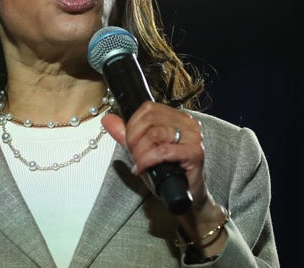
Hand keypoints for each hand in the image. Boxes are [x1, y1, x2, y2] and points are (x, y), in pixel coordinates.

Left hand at [102, 102, 227, 244]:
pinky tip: (142, 169)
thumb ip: (125, 134)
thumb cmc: (168, 172)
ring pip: (155, 134)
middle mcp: (188, 124)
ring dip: (140, 151)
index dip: (132, 124)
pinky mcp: (195, 153)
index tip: (130, 142)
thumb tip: (108, 119)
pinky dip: (147, 160)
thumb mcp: (142, 150)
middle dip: (134, 138)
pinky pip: (163, 151)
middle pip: (150, 119)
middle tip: (134, 155)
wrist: (186, 196)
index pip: (148, 108)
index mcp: (177, 118)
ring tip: (139, 162)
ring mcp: (194, 137)